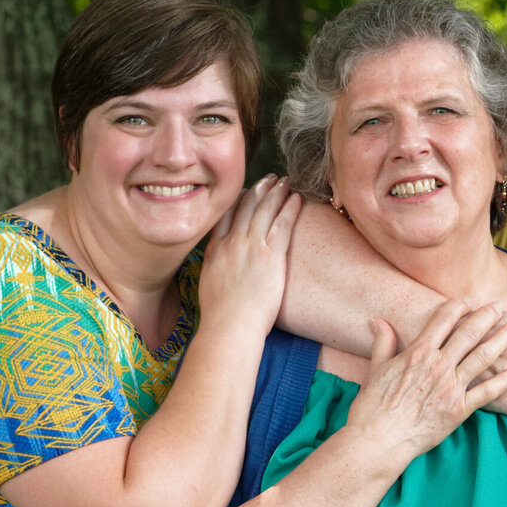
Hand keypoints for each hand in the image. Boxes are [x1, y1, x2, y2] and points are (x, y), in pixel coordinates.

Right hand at [199, 175, 301, 335]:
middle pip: (246, 206)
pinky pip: (282, 224)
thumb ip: (214, 267)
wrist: (230, 327)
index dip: (238, 199)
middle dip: (259, 189)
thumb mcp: (208, 284)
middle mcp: (231, 243)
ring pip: (265, 210)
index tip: (247, 189)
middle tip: (270, 179)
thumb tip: (218, 266)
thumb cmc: (221, 316)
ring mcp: (251, 247)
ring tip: (285, 181)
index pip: (226, 215)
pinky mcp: (270, 256)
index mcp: (214, 249)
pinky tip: (297, 197)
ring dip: (276, 192)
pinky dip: (290, 208)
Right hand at [345, 299, 506, 466]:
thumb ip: (383, 342)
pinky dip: (506, 381)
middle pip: (469, 333)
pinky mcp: (459, 409)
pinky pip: (488, 392)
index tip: (468, 301)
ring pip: (483, 356)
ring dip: (502, 339)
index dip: (457, 307)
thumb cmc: (373, 407)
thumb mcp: (376, 368)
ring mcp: (451, 387)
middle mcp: (438, 365)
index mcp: (418, 352)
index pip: (443, 320)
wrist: (378, 440)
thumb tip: (378, 320)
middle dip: (486, 316)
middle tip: (500, 306)